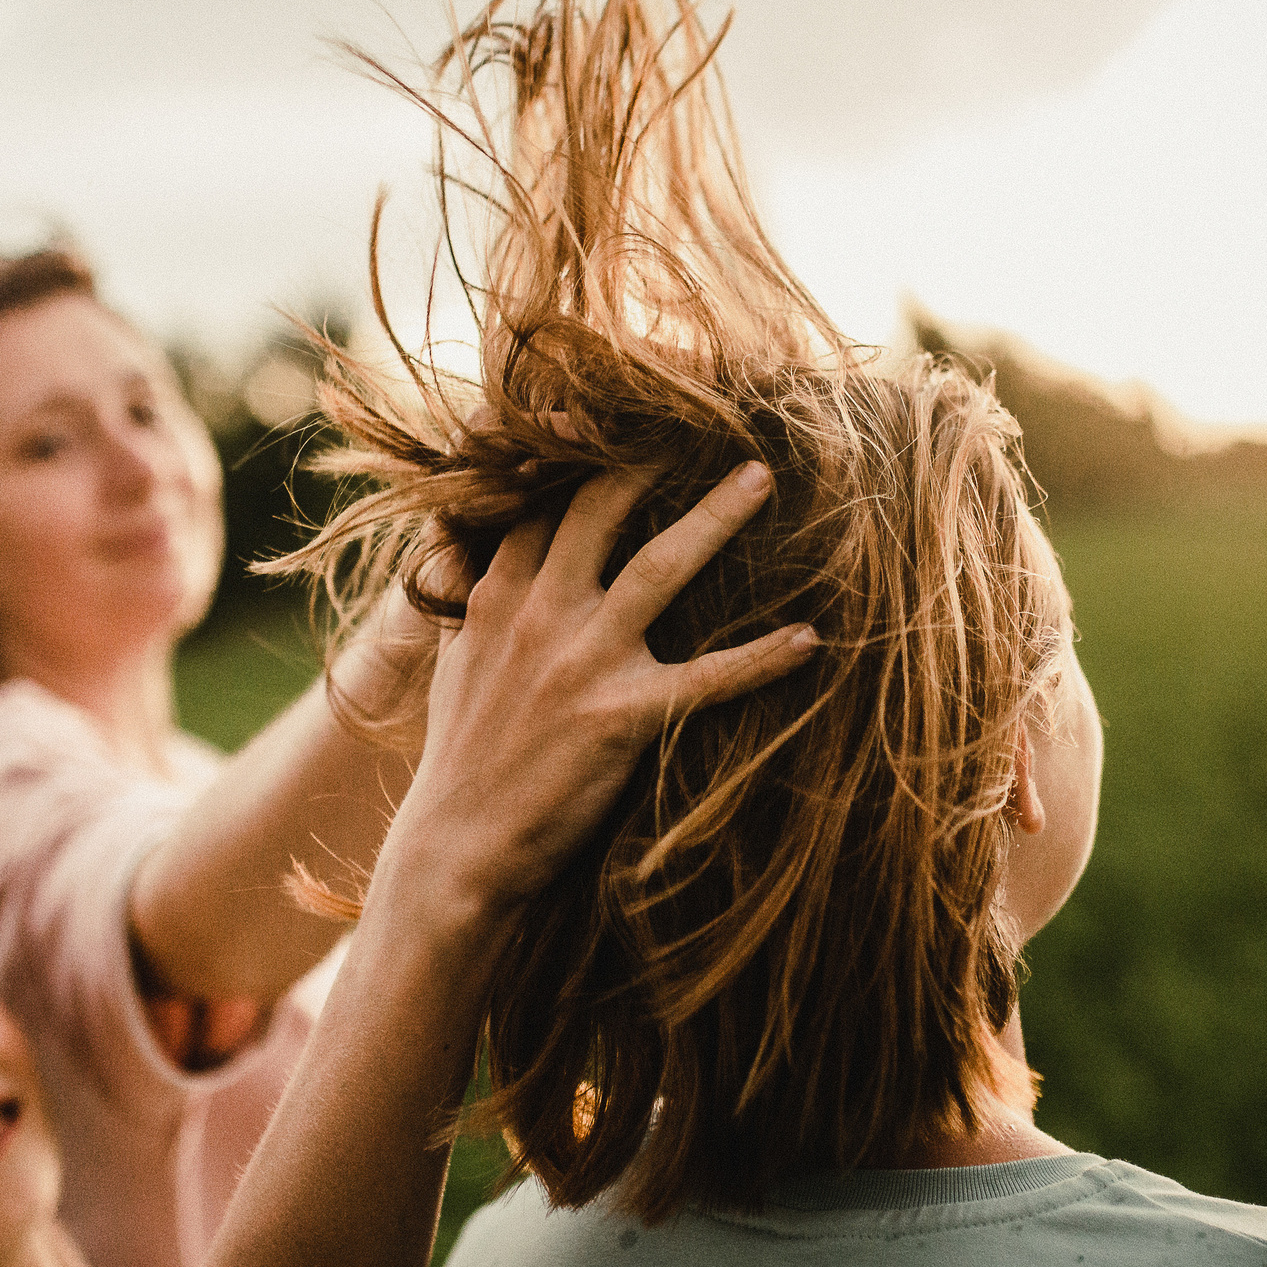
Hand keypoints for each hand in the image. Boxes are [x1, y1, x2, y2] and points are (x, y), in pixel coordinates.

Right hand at [378, 461, 816, 926]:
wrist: (457, 849)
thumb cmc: (461, 763)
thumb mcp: (456, 668)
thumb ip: (475, 607)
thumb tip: (476, 561)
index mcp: (498, 597)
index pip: (538, 502)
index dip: (575, 452)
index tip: (612, 417)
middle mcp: (540, 613)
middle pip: (599, 508)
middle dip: (648, 459)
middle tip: (699, 422)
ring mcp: (583, 661)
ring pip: (661, 565)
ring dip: (717, 517)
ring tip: (759, 478)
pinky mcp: (623, 716)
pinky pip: (710, 676)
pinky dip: (764, 656)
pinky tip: (810, 638)